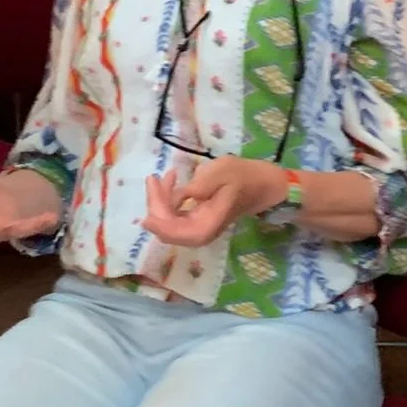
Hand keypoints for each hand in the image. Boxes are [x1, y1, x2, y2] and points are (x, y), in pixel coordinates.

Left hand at [143, 157, 289, 247]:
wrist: (261, 184)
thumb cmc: (243, 176)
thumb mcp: (224, 172)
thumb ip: (203, 184)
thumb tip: (186, 196)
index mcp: (207, 224)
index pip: (177, 234)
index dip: (159, 226)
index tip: (145, 216)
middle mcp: (200, 231)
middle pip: (167, 228)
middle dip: (156, 205)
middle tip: (154, 179)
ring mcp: (197, 227)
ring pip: (168, 222)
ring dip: (160, 201)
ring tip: (164, 176)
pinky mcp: (196, 220)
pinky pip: (174, 215)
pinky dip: (168, 200)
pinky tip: (172, 181)